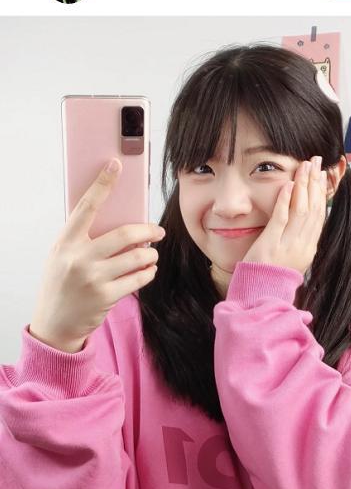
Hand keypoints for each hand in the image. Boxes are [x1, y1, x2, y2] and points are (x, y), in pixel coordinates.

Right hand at [29, 160, 164, 351]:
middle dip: (148, 230)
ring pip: (137, 257)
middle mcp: (79, 258)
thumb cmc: (61, 285)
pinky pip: (138, 279)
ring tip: (151, 254)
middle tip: (157, 231)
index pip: (87, 206)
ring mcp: (94, 278)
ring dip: (150, 254)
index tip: (115, 165)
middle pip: (124, 234)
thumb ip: (81, 239)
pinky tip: (148, 270)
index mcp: (66, 242)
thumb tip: (114, 218)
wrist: (55, 323)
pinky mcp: (107, 296)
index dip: (102, 184)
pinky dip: (148, 272)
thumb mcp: (61, 256)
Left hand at [244, 155, 326, 275]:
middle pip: (313, 209)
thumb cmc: (272, 276)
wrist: (260, 295)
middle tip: (316, 161)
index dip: (322, 193)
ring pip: (301, 211)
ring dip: (303, 186)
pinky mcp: (271, 245)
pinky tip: (288, 185)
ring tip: (304, 166)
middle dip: (315, 183)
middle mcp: (302, 245)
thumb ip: (300, 239)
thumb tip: (305, 220)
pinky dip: (286, 200)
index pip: (319, 215)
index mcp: (309, 248)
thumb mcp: (293, 258)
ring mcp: (287, 245)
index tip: (322, 175)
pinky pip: (281, 219)